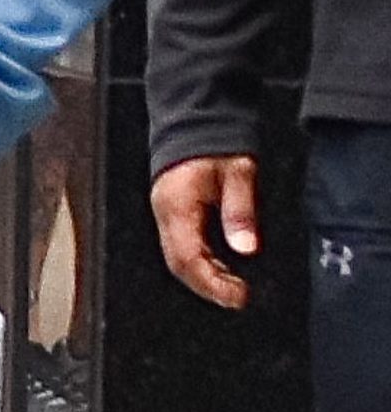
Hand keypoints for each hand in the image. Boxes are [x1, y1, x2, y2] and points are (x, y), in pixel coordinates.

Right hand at [150, 154, 258, 310]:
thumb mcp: (237, 171)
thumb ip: (240, 210)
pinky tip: (222, 266)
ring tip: (234, 286)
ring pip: (179, 258)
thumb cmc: (214, 139)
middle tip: (239, 297)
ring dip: (205, 276)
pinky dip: (202, 262)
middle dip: (208, 286)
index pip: (187, 258)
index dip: (212, 283)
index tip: (239, 297)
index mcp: (176, 205)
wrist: (196, 114)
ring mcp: (166, 212)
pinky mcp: (173, 210)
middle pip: (179, 264)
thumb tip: (245, 247)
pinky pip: (182, 245)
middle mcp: (166, 212)